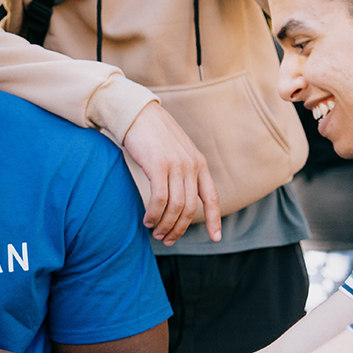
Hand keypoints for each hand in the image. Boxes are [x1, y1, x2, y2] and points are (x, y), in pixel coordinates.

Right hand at [122, 102, 221, 242]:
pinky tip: (147, 220)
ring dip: (165, 225)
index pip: (212, 197)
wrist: (137, 113)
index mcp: (199, 163)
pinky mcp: (158, 166)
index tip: (215, 238)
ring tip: (155, 232)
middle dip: (179, 229)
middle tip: (167, 239)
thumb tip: (181, 197)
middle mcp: (191, 165)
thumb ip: (184, 171)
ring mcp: (176, 165)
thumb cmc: (153, 135)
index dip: (214, 220)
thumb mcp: (177, 151)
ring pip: (176, 207)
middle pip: (190, 208)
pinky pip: (159, 200)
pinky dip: (154, 214)